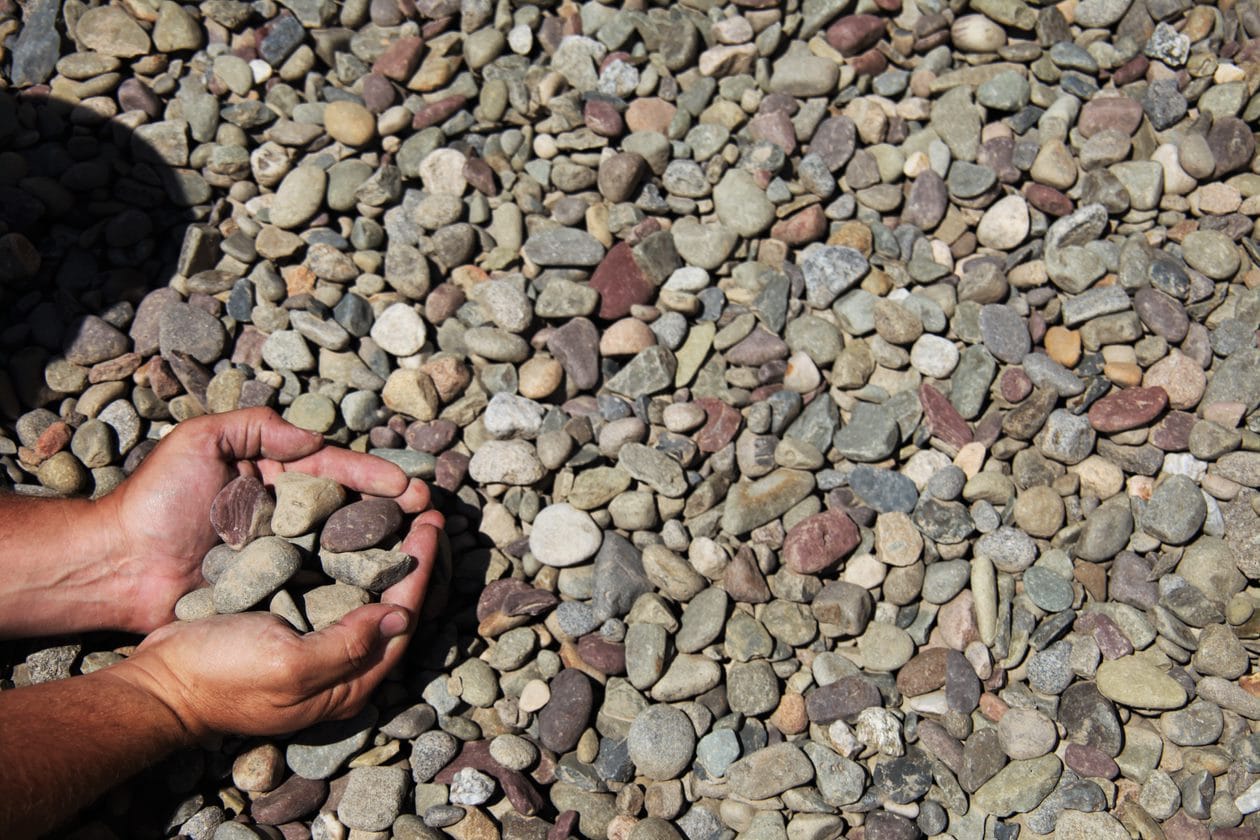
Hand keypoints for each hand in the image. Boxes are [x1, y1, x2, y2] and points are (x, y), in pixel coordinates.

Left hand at [98, 407, 433, 632]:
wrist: (118, 568)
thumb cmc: (155, 501)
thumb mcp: (199, 441)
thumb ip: (256, 426)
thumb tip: (315, 435)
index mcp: (270, 475)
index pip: (332, 468)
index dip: (371, 475)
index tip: (406, 486)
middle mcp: (282, 513)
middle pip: (349, 506)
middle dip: (391, 508)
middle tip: (429, 513)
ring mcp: (281, 554)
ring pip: (342, 545)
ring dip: (383, 544)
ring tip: (420, 546)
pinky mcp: (273, 591)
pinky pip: (319, 584)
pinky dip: (353, 584)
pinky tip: (383, 585)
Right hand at [113, 512, 443, 736]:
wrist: (159, 680)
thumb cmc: (220, 675)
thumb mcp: (289, 665)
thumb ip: (348, 645)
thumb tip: (401, 616)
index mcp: (347, 684)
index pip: (401, 621)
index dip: (420, 572)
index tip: (432, 525)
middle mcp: (338, 667)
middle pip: (390, 606)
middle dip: (411, 558)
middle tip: (426, 511)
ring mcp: (313, 645)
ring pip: (363, 593)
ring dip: (383, 552)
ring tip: (398, 511)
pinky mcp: (289, 626)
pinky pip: (331, 587)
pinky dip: (346, 556)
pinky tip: (350, 526)